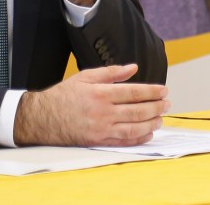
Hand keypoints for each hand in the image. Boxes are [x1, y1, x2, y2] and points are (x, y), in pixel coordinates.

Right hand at [14, 63, 169, 146]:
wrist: (42, 118)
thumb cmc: (63, 96)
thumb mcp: (86, 77)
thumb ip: (111, 72)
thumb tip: (133, 68)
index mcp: (101, 93)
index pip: (134, 92)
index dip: (152, 92)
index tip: (164, 90)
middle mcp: (103, 112)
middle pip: (138, 110)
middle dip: (156, 107)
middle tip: (167, 104)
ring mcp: (101, 128)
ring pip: (133, 127)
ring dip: (151, 123)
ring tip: (161, 118)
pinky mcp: (97, 141)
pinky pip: (123, 141)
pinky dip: (138, 139)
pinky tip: (148, 134)